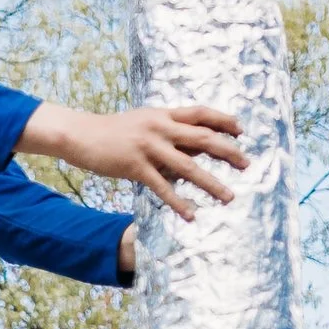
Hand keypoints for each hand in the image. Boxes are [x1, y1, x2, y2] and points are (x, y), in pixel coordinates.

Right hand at [25, 98, 246, 219]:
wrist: (82, 134)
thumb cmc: (114, 130)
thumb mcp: (144, 122)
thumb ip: (169, 130)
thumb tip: (196, 144)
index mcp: (163, 114)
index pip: (201, 113)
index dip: (223, 120)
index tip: (241, 130)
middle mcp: (160, 128)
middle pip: (203, 138)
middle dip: (228, 152)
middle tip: (246, 164)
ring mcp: (149, 147)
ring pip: (188, 166)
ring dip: (211, 183)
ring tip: (228, 196)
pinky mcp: (135, 166)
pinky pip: (163, 187)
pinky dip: (178, 202)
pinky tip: (191, 215)